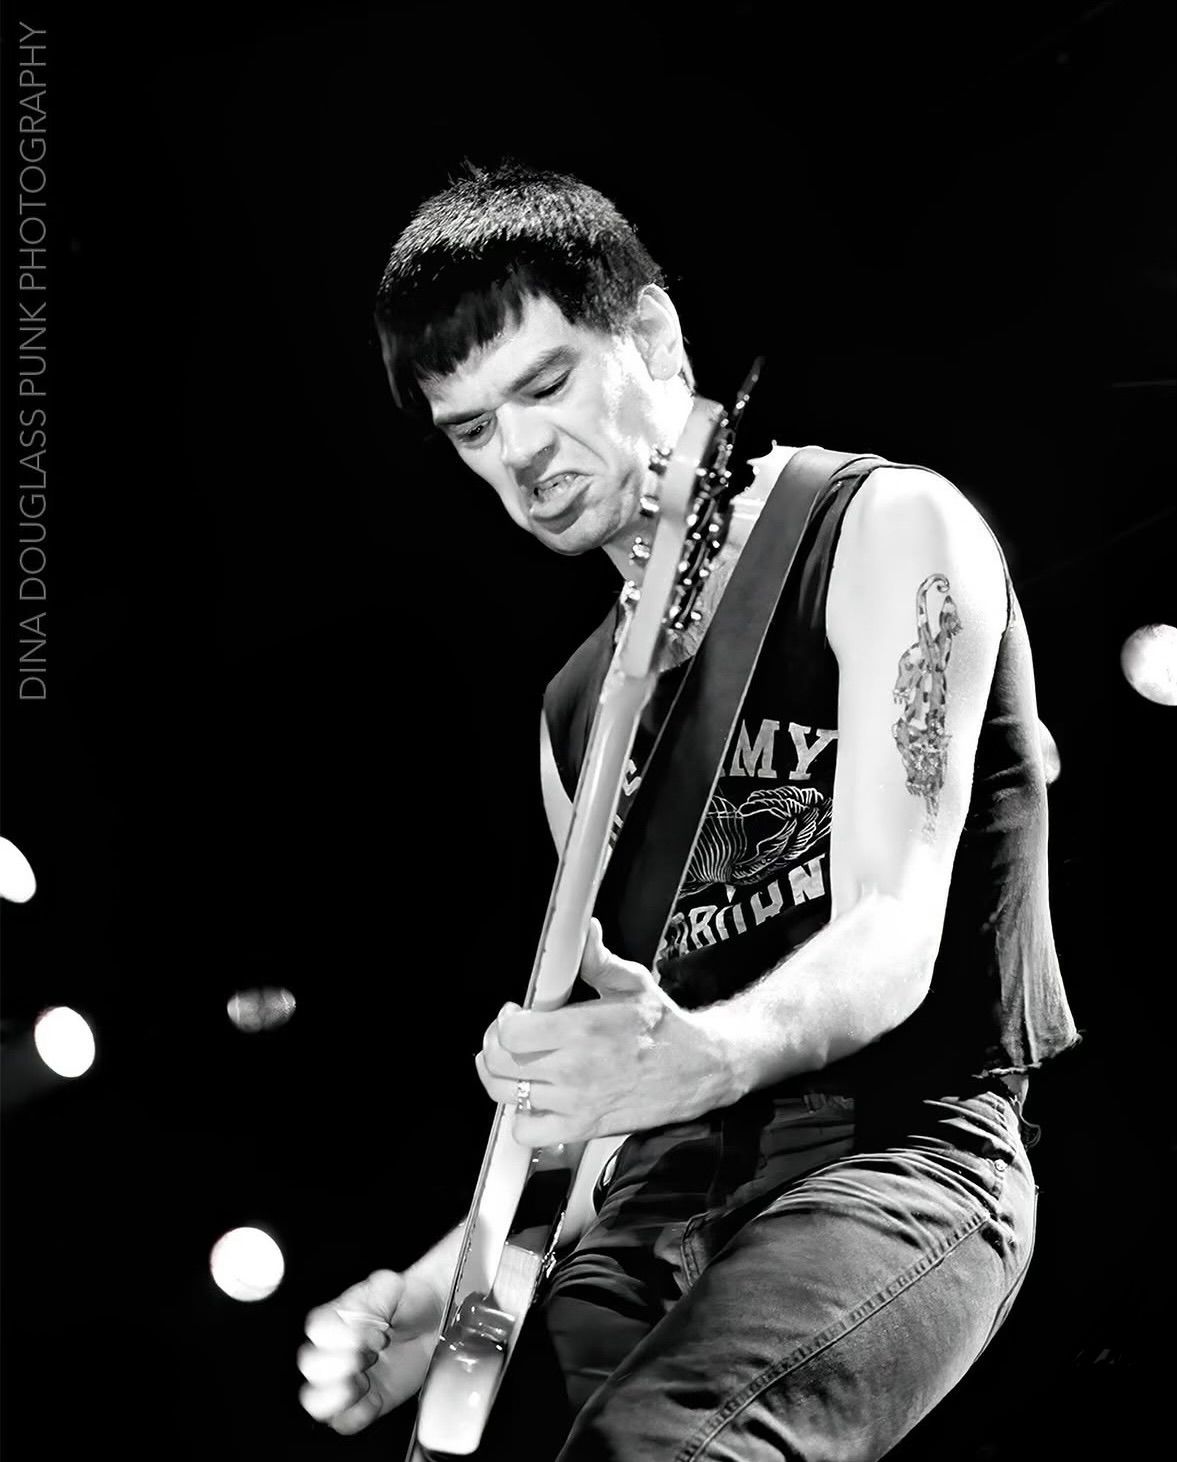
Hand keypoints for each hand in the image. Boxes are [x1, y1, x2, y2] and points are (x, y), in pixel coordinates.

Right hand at [297, 1268, 441, 1433]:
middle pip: (310, 1365)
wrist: (433, 1318)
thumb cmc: (407, 1300)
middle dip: (344, 1363)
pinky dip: (356, 1416)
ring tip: (366, 1380)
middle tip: (373, 1354)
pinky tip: (374, 1399)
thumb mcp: (392, 1286)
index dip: (345, 1335)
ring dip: (340, 1394)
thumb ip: (374, 1295)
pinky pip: (342, 1422)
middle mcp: (333, 1350)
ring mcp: (344, 1379)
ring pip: (314, 1400)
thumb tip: (361, 1320)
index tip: (377, 1333)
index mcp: (334, 1318)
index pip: (317, 1329)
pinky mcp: (362, 1403)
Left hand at [475, 919, 734, 1143]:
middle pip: (499, 1064)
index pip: (513, 1033)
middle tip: (508, 1037)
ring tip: (515, 1065)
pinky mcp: (582, 1129)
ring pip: (506, 1096)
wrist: (699, 1068)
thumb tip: (584, 932)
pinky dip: (521, 1118)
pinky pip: (528, 1133)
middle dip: (495, 1045)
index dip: (505, 1021)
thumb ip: (598, 959)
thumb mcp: (634, 982)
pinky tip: (533, 1100)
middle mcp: (575, 1070)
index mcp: (584, 1029)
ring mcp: (576, 1103)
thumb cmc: (665, 1027)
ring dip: (501, 1078)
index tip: (514, 1014)